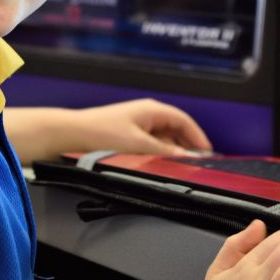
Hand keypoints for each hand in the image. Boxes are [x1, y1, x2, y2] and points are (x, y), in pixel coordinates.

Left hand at [4, 98, 211, 164]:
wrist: (71, 134)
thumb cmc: (101, 134)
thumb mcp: (139, 145)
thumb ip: (164, 153)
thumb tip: (185, 158)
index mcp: (152, 110)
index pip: (184, 121)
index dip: (198, 137)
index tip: (208, 154)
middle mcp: (146, 115)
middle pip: (175, 129)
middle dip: (187, 146)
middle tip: (197, 165)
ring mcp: (136, 125)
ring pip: (162, 139)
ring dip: (171, 152)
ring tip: (180, 169)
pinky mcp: (126, 136)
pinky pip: (150, 145)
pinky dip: (158, 155)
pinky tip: (159, 167)